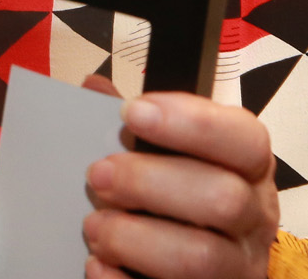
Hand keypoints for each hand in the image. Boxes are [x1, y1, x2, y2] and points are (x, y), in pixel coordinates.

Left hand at [83, 92, 277, 277]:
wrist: (211, 258)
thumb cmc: (189, 191)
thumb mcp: (177, 150)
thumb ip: (140, 121)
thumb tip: (95, 88)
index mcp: (249, 167)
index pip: (244, 140)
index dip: (190, 123)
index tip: (132, 113)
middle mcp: (254, 218)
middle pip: (222, 199)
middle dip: (148, 183)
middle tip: (99, 175)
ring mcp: (239, 268)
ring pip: (200, 257)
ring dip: (135, 239)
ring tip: (95, 227)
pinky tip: (99, 266)